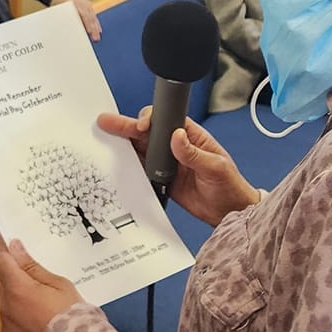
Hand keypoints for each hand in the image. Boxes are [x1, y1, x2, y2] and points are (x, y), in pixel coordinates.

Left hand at [0, 229, 83, 331]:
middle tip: (37, 276)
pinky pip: (14, 325)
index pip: (0, 260)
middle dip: (17, 277)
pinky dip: (24, 320)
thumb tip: (15, 248)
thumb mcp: (59, 285)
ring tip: (47, 307)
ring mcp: (7, 327)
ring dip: (21, 300)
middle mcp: (6, 307)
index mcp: (16, 288)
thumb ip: (33, 267)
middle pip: (6, 283)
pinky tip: (43, 324)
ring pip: (10, 305)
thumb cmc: (73, 316)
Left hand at [53, 0, 102, 40]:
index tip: (89, 31)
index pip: (83, 14)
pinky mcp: (89, 5)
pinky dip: (96, 24)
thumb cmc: (59, 5)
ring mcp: (86, 4)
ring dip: (96, 28)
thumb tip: (65, 32)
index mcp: (74, 4)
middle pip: (89, 17)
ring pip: (93, 17)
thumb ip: (63, 19)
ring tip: (97, 38)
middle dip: (93, 29)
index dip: (87, 23)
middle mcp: (82, 3)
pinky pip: (93, 16)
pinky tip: (98, 31)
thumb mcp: (58, 10)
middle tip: (95, 38)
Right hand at [96, 107, 259, 227]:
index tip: (141, 126)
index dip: (150, 119)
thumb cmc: (229, 186)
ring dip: (123, 145)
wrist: (229, 212)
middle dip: (126, 127)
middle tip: (106, 122)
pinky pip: (141, 171)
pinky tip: (114, 164)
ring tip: (102, 140)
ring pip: (140, 149)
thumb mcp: (215, 167)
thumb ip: (194, 153)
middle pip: (147, 133)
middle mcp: (175, 146)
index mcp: (191, 136)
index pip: (166, 121)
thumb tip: (176, 136)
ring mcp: (167, 163)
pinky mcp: (161, 179)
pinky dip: (128, 167)